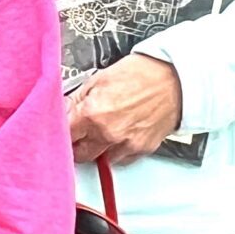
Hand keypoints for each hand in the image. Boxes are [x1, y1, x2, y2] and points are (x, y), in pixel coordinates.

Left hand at [68, 55, 182, 164]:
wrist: (175, 80)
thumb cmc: (140, 74)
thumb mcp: (98, 79)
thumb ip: (76, 99)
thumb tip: (63, 110)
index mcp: (92, 114)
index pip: (63, 135)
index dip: (59, 131)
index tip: (60, 128)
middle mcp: (107, 134)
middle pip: (79, 154)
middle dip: (76, 144)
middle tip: (78, 133)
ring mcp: (125, 145)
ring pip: (100, 159)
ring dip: (97, 149)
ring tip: (102, 130)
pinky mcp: (141, 150)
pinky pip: (121, 159)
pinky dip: (116, 151)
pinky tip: (119, 134)